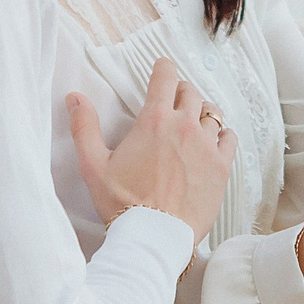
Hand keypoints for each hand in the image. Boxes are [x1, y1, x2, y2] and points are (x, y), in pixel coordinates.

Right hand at [68, 57, 234, 237]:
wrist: (154, 236)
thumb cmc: (122, 203)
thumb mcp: (93, 165)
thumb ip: (84, 127)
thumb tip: (74, 98)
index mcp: (155, 120)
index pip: (165, 77)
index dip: (163, 67)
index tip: (162, 66)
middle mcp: (185, 126)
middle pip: (190, 92)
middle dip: (180, 91)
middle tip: (172, 99)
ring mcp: (207, 146)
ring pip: (211, 113)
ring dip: (200, 112)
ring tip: (192, 121)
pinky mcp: (222, 167)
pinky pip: (229, 137)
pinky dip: (222, 135)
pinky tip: (213, 142)